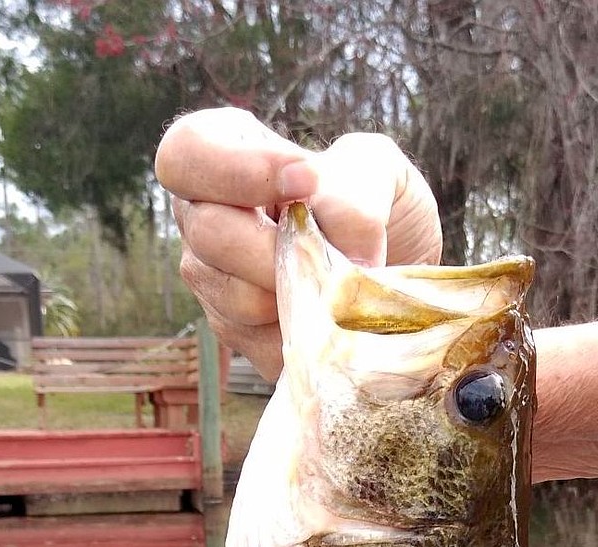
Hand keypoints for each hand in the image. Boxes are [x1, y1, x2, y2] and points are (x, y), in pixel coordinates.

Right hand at [154, 107, 441, 379]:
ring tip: (346, 283)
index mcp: (228, 155)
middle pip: (207, 232)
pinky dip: (314, 330)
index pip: (187, 153)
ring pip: (235, 296)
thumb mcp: (381, 172)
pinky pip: (267, 342)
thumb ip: (356, 189)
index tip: (305, 181)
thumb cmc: (384, 208)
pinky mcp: (245, 338)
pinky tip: (340, 316)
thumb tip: (343, 250)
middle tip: (331, 254)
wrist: (410, 279)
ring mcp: (218, 282)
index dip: (236, 169)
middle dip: (279, 247)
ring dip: (304, 293)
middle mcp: (206, 218)